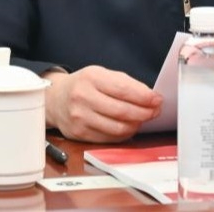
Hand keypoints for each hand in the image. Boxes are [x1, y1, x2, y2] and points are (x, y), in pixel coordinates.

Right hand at [43, 66, 162, 142]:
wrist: (56, 99)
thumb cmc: (84, 85)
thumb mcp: (102, 74)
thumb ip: (125, 84)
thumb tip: (150, 97)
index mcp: (91, 78)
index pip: (124, 90)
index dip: (145, 97)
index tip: (157, 99)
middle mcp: (83, 98)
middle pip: (122, 111)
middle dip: (144, 112)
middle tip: (155, 111)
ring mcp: (80, 118)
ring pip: (117, 128)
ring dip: (136, 125)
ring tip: (142, 119)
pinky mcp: (79, 134)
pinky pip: (109, 138)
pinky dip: (124, 134)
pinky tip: (128, 127)